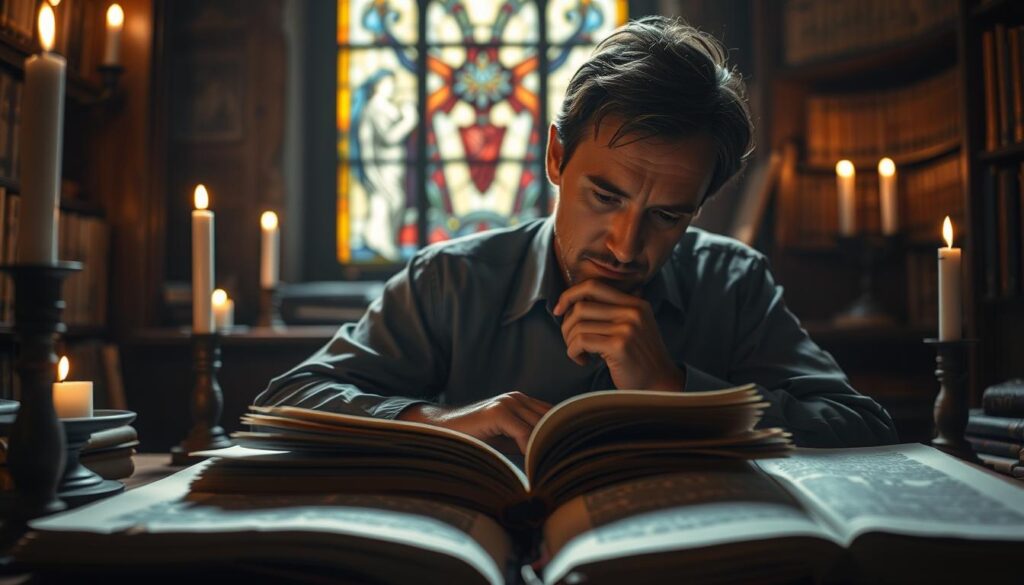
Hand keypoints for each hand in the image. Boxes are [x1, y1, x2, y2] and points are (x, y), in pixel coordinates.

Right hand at [396, 392, 551, 454]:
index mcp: (522, 401)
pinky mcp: (498, 411)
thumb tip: (552, 453)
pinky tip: (530, 465)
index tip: (565, 456)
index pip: (553, 415)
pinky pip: (524, 433)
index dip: (559, 434)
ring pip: (539, 427)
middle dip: (555, 442)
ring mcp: (508, 402)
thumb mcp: (508, 440)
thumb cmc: (475, 438)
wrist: (443, 430)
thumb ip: (529, 440)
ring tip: (547, 469)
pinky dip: (530, 449)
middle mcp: (517, 398)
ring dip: (544, 448)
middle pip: (550, 421)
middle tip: (559, 468)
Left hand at [553, 279, 684, 390]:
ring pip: (578, 326)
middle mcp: (632, 312)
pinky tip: (583, 361)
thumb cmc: (639, 359)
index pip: (593, 286)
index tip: (559, 310)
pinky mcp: (619, 346)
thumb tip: (577, 299)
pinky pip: (581, 342)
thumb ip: (615, 311)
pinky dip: (574, 353)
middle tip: (571, 342)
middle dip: (567, 326)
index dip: (570, 295)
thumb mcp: (635, 327)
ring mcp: (627, 328)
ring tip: (579, 354)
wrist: (660, 385)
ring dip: (570, 342)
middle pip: (581, 307)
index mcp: (635, 304)